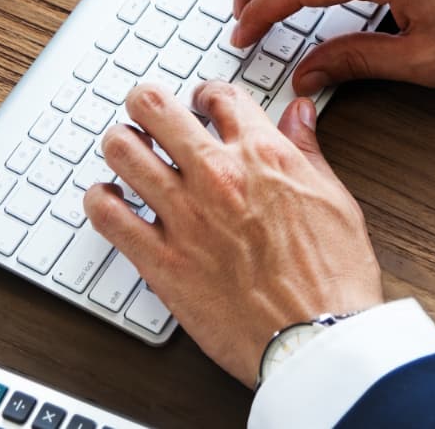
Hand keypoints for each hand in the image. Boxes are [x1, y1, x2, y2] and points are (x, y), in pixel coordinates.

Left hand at [85, 82, 383, 386]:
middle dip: (147, 103)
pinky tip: (109, 201)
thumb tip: (298, 113)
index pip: (218, 95)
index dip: (205, 94)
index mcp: (263, 155)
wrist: (319, 339)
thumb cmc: (333, 278)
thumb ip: (307, 149)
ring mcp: (184, 216)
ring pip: (122, 150)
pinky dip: (100, 201)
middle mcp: (217, 176)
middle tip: (148, 114)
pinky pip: (107, 215)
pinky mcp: (161, 261)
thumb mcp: (334, 198)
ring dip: (120, 145)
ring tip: (127, 153)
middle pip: (154, 107)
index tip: (200, 104)